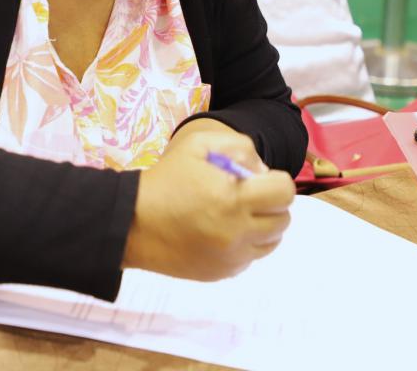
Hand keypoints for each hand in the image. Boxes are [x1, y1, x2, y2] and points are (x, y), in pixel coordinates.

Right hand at [122, 122, 294, 280]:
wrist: (132, 222)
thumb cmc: (166, 179)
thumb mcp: (198, 145)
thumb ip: (239, 147)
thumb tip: (262, 171)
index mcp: (234, 198)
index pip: (284, 192)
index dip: (276, 182)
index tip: (258, 180)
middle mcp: (237, 232)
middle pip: (282, 219)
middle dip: (270, 204)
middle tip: (247, 197)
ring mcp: (231, 257)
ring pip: (271, 242)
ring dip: (262, 226)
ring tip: (236, 215)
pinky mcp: (222, 273)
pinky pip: (250, 258)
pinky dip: (244, 245)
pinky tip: (222, 232)